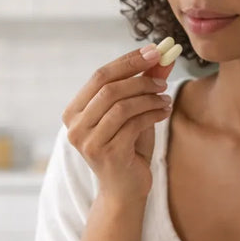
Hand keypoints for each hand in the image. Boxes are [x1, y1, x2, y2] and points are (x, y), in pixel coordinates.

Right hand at [62, 44, 175, 202]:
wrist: (124, 190)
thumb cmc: (127, 148)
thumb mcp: (132, 112)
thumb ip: (141, 84)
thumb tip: (161, 56)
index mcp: (73, 112)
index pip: (99, 76)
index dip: (128, 61)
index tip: (154, 50)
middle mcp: (75, 127)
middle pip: (109, 89)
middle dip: (140, 78)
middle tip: (163, 79)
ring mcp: (89, 142)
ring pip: (122, 106)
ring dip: (149, 98)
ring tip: (166, 99)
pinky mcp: (107, 154)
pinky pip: (134, 124)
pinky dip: (153, 113)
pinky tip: (164, 112)